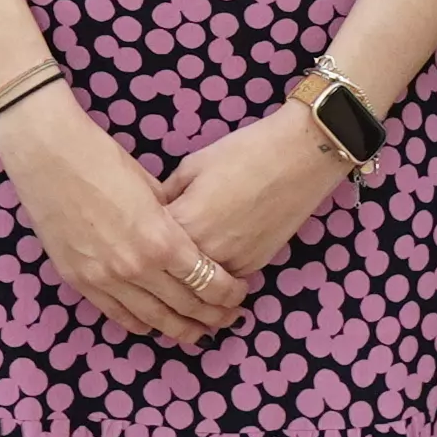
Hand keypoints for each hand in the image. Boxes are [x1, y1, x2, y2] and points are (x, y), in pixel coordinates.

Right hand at [0, 99, 245, 345]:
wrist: (47, 155)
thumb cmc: (103, 159)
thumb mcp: (150, 188)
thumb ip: (170, 221)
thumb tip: (185, 238)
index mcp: (161, 240)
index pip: (207, 281)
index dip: (228, 293)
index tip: (239, 293)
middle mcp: (136, 267)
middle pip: (185, 305)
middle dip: (212, 315)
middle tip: (228, 318)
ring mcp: (104, 279)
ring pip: (153, 319)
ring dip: (180, 329)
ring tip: (198, 332)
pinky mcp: (79, 281)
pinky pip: (117, 314)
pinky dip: (141, 323)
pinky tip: (155, 325)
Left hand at [151, 104, 356, 291]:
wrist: (299, 157)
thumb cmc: (243, 153)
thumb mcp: (193, 165)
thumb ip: (169, 194)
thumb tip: (156, 212)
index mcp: (183, 223)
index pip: (148, 244)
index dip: (140, 238)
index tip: (137, 233)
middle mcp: (205, 252)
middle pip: (171, 271)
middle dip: (162, 263)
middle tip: (155, 254)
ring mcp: (232, 264)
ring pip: (198, 284)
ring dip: (188, 276)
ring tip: (183, 261)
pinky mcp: (254, 267)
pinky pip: (223, 278)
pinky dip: (214, 274)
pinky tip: (211, 260)